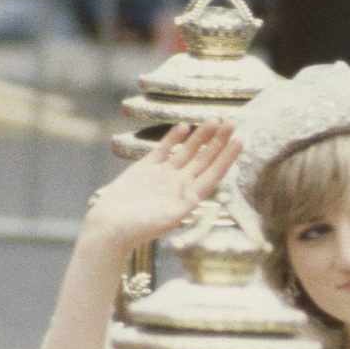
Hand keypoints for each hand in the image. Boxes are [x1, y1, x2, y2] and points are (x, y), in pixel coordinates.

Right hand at [82, 122, 241, 256]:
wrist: (109, 226)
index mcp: (188, 198)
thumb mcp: (163, 219)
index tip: (240, 141)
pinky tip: (184, 126)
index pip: (213, 174)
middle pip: (204, 160)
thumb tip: (195, 195)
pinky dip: (174, 138)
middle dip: (218, 142)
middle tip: (231, 123)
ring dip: (200, 137)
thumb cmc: (136, 228)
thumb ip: (180, 206)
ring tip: (213, 120)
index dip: (227, 158)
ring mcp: (164, 175)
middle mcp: (180, 185)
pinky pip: (165, 150)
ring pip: (187, 152)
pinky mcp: (146, 168)